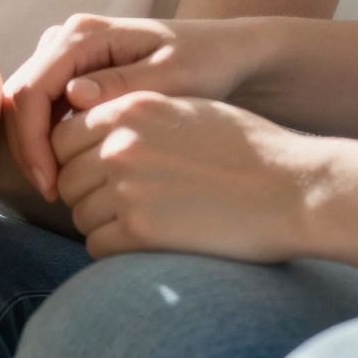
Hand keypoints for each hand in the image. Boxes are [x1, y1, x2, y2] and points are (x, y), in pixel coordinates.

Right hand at [3, 13, 250, 201]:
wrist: (224, 55)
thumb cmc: (206, 63)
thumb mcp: (172, 77)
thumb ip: (122, 86)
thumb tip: (72, 95)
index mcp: (84, 34)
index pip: (32, 89)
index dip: (32, 141)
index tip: (51, 182)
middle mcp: (68, 38)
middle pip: (21, 97)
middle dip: (28, 148)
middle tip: (53, 193)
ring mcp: (68, 56)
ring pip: (27, 105)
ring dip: (35, 147)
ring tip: (61, 187)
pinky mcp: (75, 74)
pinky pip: (45, 108)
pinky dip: (48, 141)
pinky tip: (71, 171)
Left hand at [51, 91, 319, 260]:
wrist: (293, 188)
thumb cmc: (249, 151)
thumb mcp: (189, 112)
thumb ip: (138, 119)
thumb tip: (96, 137)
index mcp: (132, 108)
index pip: (64, 135)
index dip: (78, 159)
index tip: (101, 174)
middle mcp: (121, 143)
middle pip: (66, 177)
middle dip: (86, 193)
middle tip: (122, 205)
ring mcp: (127, 186)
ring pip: (79, 214)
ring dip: (102, 223)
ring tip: (144, 223)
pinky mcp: (139, 230)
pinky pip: (97, 246)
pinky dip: (115, 249)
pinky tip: (150, 243)